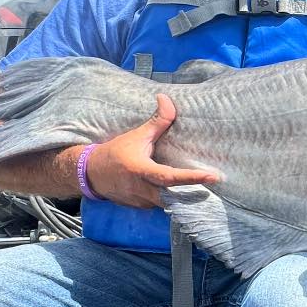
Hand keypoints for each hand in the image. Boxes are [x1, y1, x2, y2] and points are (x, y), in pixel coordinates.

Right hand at [84, 94, 218, 208]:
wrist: (90, 174)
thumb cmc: (116, 152)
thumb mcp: (136, 136)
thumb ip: (157, 122)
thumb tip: (166, 98)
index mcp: (141, 171)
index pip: (170, 178)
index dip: (191, 178)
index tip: (213, 177)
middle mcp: (142, 190)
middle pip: (173, 199)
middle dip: (194, 196)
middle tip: (216, 190)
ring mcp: (141, 202)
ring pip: (168, 205)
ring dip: (185, 200)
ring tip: (207, 194)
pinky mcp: (140, 208)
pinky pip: (160, 206)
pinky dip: (173, 201)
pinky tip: (186, 196)